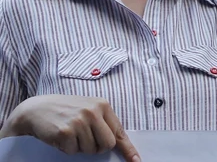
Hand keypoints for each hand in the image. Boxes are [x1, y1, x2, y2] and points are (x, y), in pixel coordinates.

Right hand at [0, 95, 140, 160]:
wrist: (36, 109)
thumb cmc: (65, 111)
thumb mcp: (87, 110)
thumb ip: (102, 122)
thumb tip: (116, 143)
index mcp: (102, 105)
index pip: (119, 131)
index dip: (128, 148)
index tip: (136, 160)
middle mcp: (93, 111)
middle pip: (107, 145)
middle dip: (97, 148)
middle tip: (85, 141)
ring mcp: (80, 121)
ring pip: (90, 150)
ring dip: (80, 147)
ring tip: (70, 134)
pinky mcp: (66, 132)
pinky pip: (74, 151)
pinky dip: (67, 148)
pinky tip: (60, 136)